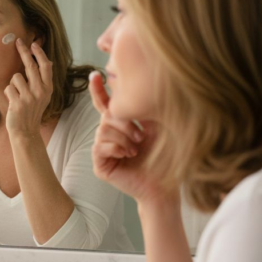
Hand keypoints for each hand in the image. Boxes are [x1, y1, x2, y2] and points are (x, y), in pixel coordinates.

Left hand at [5, 39, 52, 137]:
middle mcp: (40, 91)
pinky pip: (9, 88)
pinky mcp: (18, 103)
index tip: (33, 43)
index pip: (45, 66)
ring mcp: (29, 97)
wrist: (26, 131)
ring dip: (13, 84)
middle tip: (17, 42)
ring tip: (17, 95)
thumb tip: (48, 62)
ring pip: (16, 77)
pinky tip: (13, 102)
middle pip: (30, 66)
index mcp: (48, 88)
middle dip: (23, 51)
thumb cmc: (31, 111)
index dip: (39, 53)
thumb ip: (43, 81)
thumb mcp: (43, 96)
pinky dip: (8, 93)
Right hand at [89, 73, 169, 203]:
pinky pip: (99, 147)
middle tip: (141, 135)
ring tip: (136, 148)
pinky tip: (128, 155)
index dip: (99, 90)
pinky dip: (116, 148)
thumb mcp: (156, 126)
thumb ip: (141, 109)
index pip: (106, 105)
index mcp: (122, 126)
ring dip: (122, 137)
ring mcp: (103, 151)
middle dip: (124, 123)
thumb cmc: (165, 158)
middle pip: (106, 116)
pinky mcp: (100, 165)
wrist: (165, 186)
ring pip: (102, 130)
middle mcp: (110, 136)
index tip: (96, 75)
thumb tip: (129, 89)